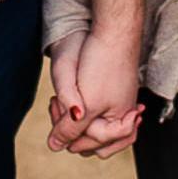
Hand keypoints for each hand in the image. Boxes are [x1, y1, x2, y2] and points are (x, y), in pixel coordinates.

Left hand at [46, 28, 144, 158]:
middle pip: (92, 140)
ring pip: (91, 127)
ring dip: (73, 118)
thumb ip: (71, 128)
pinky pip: (94, 112)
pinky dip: (78, 107)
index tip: (60, 109)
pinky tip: (70, 95)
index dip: (70, 132)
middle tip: (59, 104)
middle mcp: (124, 118)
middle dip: (72, 128)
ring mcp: (119, 105)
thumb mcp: (86, 102)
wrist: (114, 31)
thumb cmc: (104, 65)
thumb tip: (54, 146)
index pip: (90, 145)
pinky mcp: (112, 93)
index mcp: (121, 124)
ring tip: (61, 99)